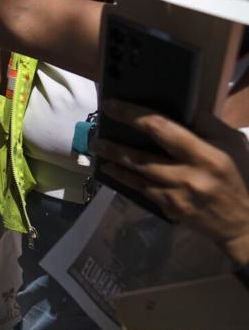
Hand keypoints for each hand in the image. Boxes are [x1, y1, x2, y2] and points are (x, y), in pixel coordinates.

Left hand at [93, 100, 248, 263]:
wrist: (244, 224)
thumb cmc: (240, 176)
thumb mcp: (233, 144)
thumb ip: (207, 125)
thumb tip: (180, 108)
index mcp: (206, 155)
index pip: (162, 129)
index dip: (132, 115)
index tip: (111, 105)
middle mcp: (188, 176)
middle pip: (141, 157)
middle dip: (113, 145)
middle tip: (94, 134)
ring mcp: (177, 195)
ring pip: (136, 176)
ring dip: (114, 162)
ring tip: (97, 149)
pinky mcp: (170, 209)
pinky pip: (142, 191)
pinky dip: (125, 180)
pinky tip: (112, 171)